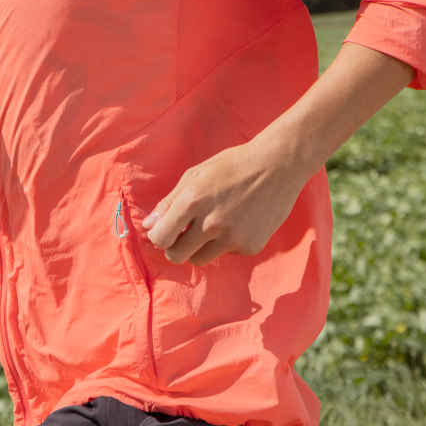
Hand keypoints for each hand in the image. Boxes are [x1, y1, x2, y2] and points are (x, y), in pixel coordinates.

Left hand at [141, 139, 305, 266]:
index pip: (160, 237)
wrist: (277, 166)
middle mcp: (211, 223)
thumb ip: (169, 202)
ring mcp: (232, 238)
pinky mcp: (250, 247)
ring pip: (200, 259)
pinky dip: (225, 244)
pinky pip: (226, 254)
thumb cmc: (232, 166)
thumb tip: (148, 226)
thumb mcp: (195, 175)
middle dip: (175, 247)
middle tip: (183, 234)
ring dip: (198, 248)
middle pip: (177, 256)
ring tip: (210, 226)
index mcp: (193, 201)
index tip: (164, 230)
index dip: (158, 236)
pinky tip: (236, 222)